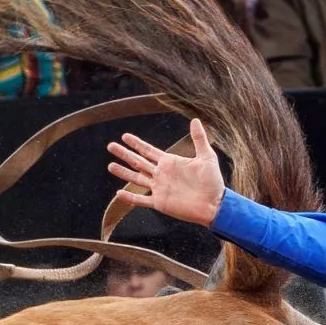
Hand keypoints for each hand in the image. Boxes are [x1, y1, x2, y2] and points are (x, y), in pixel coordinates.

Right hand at [107, 117, 226, 227]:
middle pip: (138, 162)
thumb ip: (199, 139)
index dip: (136, 143)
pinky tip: (118, 194)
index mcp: (170, 162)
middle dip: (124, 154)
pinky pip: (141, 200)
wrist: (215, 204)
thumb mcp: (207, 157)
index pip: (148, 150)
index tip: (124, 136)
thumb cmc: (213, 182)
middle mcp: (161, 174)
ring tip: (110, 166)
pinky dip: (129, 198)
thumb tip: (195, 120)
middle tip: (110, 146)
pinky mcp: (160, 203)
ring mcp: (159, 189)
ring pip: (136, 179)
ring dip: (123, 173)